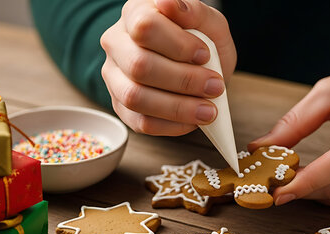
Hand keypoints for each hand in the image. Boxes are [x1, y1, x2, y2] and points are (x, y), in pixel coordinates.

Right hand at [100, 0, 235, 134]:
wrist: (197, 67)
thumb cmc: (201, 42)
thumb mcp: (209, 23)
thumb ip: (194, 12)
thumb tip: (172, 5)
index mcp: (135, 13)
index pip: (145, 26)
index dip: (178, 44)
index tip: (204, 54)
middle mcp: (116, 43)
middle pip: (139, 65)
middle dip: (183, 80)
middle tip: (215, 86)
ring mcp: (114, 76)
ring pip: (134, 97)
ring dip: (178, 107)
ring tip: (209, 110)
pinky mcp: (120, 106)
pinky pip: (140, 122)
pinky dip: (171, 125)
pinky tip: (193, 121)